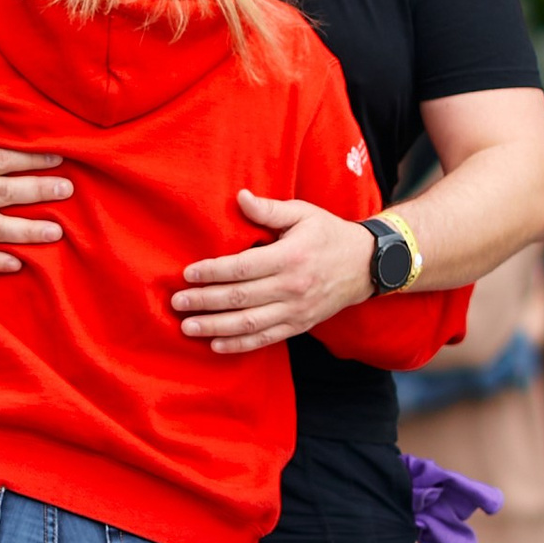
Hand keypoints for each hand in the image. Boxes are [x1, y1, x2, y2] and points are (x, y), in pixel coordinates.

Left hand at [173, 194, 374, 353]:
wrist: (366, 265)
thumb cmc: (328, 234)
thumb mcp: (303, 213)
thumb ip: (269, 209)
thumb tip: (240, 197)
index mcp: (290, 257)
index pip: (243, 268)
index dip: (213, 272)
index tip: (188, 274)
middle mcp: (292, 287)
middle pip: (240, 298)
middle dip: (205, 301)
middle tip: (177, 302)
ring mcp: (296, 310)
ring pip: (249, 324)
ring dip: (215, 327)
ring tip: (187, 326)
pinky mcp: (299, 325)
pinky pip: (265, 339)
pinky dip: (239, 345)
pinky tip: (215, 344)